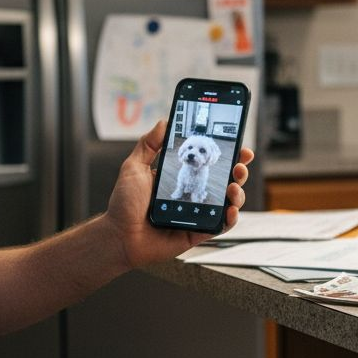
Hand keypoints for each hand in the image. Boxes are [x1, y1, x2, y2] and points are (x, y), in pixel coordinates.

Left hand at [104, 119, 252, 267]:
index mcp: (181, 178)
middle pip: (225, 182)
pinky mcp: (197, 233)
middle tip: (240, 165)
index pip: (209, 163)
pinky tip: (230, 210)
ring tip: (233, 186)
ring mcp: (196, 214)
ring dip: (237, 194)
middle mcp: (192, 195)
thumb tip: (164, 122)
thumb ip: (148, 144)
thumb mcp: (134, 167)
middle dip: (239, 171)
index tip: (238, 145)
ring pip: (228, 204)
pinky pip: (220, 227)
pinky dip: (230, 219)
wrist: (118, 235)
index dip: (226, 155)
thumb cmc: (124, 205)